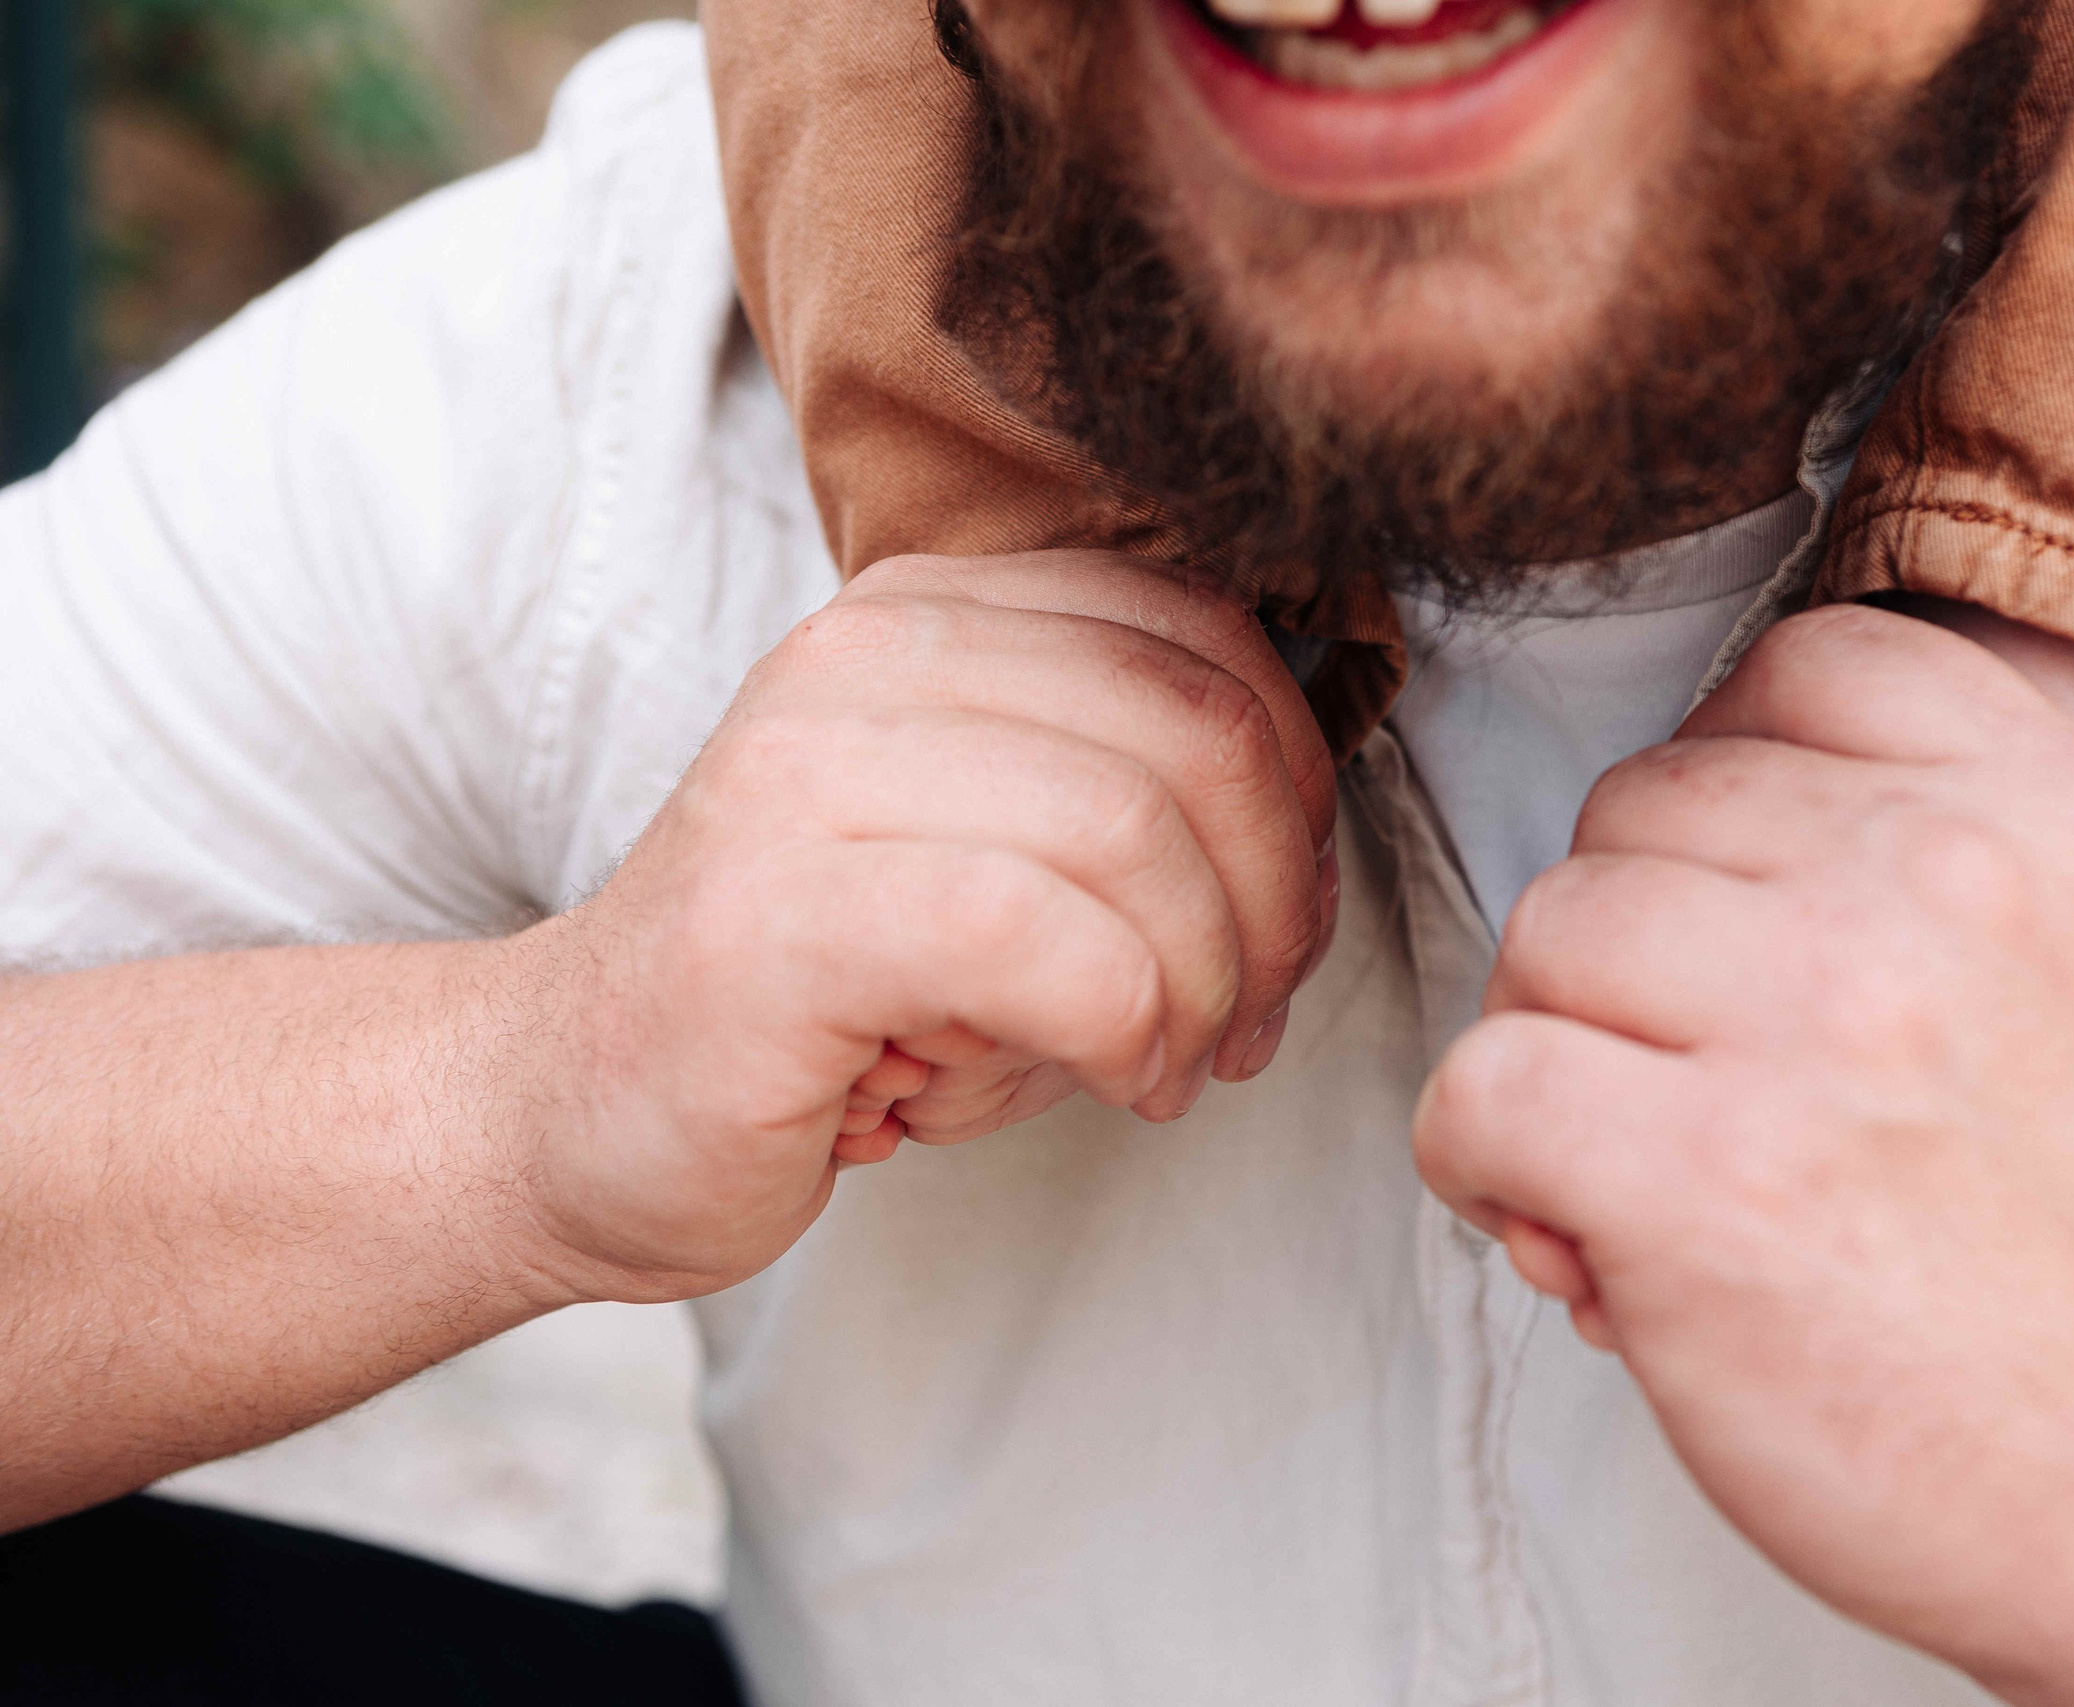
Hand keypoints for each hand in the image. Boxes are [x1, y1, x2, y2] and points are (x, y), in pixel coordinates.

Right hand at [510, 551, 1336, 1298]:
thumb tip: (1308, 834)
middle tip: (1250, 1017)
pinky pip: (1044, 943)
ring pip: (1135, 833)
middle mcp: (866, 657)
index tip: (1286, 920)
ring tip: (1172, 1063)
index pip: (1203, 636)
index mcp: (931, 616)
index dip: (1301, 789)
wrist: (570, 1106)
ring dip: (1204, 982)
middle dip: (1278, 900)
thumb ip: (1124, 794)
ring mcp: (809, 773)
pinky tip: (1120, 1083)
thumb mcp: (992, 853)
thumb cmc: (822, 999)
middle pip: (1196, 729)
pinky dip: (1128, 1029)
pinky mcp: (780, 914)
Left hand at [1412, 606, 2073, 1701]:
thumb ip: (1943, 862)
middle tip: (1693, 1077)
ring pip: (1548, 928)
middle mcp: (1935, 877)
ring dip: (1557, 1045)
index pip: (1795, 670)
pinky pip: (1480, 1085)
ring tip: (1638, 1160)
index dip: (1729, 793)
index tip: (1739, 912)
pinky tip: (1555, 1222)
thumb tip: (1686, 878)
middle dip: (1634, 944)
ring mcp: (1817, 1018)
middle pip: (1639, 807)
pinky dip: (1480, 1156)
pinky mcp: (1700, 1176)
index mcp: (2048, 806)